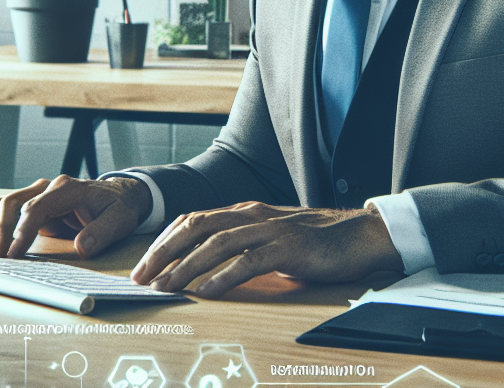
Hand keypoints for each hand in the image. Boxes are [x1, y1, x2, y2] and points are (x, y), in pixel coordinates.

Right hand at [0, 175, 151, 258]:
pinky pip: (9, 210)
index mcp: (68, 189)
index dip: (22, 230)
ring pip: (6, 203)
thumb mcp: (119, 221)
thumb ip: (101, 233)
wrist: (121, 196)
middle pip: (15, 202)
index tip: (13, 253)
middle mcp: (50, 187)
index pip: (37, 207)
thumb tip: (82, 247)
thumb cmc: (119, 208)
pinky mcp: (36, 205)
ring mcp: (41, 194)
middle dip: (1, 230)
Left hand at [131, 201, 403, 297]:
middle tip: (142, 277)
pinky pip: (249, 262)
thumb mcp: (272, 237)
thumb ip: (244, 244)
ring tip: (166, 285)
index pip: (193, 220)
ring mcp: (271, 229)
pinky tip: (208, 291)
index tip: (145, 265)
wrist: (362, 235)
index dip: (164, 242)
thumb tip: (209, 266)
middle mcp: (253, 215)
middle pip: (196, 227)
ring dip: (186, 266)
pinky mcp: (289, 248)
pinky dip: (224, 277)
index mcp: (246, 211)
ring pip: (217, 243)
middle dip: (163, 253)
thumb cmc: (318, 240)